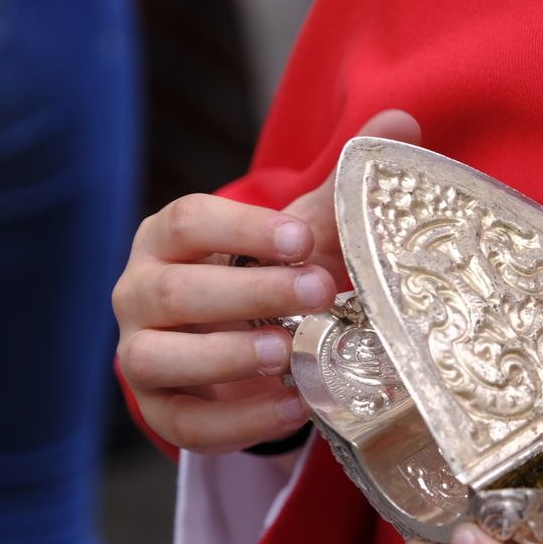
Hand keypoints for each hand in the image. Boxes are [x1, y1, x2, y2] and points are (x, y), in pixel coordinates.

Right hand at [111, 109, 421, 452]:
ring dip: (225, 357)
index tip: (303, 239)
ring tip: (287, 353)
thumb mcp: (299, 234)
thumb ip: (339, 189)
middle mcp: (140, 293)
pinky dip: (238, 420)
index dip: (242, 229)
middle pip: (172, 290)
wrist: (242, 349)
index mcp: (170, 239)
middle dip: (246, 292)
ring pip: (156, 358)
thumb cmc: (264, 276)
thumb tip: (402, 122)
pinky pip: (186, 422)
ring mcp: (142, 355)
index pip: (187, 221)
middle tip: (318, 292)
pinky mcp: (164, 410)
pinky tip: (293, 405)